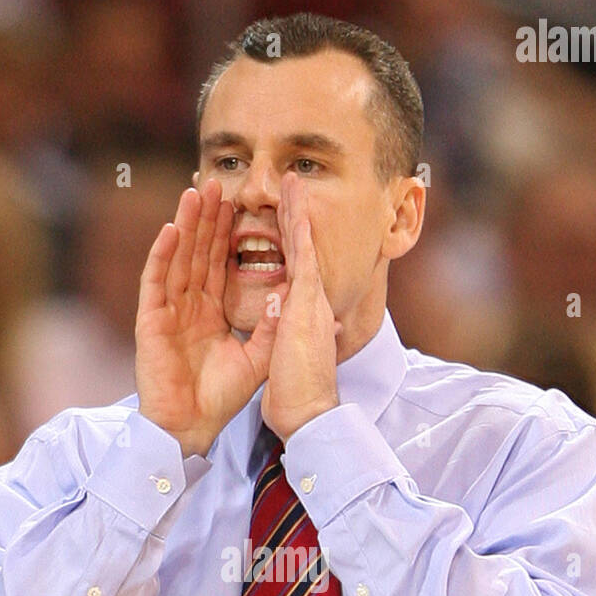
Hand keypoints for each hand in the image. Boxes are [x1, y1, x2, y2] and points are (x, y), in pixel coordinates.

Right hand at [135, 179, 281, 457]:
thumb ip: (270, 327)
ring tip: (196, 192)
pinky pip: (156, 281)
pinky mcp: (151, 320)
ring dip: (186, 225)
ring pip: (178, 258)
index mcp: (211, 312)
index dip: (227, 234)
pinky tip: (171, 230)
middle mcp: (188, 306)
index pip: (219, 264)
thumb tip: (286, 292)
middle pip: (198, 252)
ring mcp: (168, 310)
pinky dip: (162, 255)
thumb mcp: (257, 359)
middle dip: (208, 218)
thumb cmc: (220, 399)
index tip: (238, 204)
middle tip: (217, 182)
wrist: (191, 427)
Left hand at [261, 173, 340, 442]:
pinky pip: (301, 255)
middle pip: (299, 251)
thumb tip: (299, 324)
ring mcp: (311, 300)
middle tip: (291, 185)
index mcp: (303, 315)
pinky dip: (299, 227)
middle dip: (293, 217)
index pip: (293, 272)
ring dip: (296, 210)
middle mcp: (311, 303)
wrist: (309, 415)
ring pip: (302, 245)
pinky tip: (294, 201)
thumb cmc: (298, 396)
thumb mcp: (291, 358)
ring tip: (292, 180)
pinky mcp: (306, 302)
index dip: (288, 245)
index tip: (284, 221)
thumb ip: (291, 337)